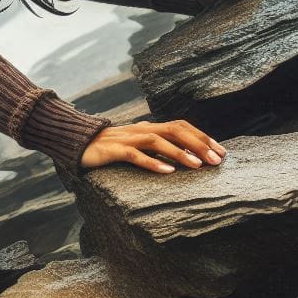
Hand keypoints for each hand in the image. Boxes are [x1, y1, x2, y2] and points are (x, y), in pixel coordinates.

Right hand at [79, 119, 226, 173]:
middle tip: (217, 160)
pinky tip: (167, 172)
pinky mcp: (112, 150)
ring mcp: (126, 138)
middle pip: (175, 130)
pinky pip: (135, 155)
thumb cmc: (110, 148)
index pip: (181, 126)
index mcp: (148, 127)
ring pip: (158, 141)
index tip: (221, 151)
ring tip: (198, 166)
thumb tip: (184, 157)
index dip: (202, 136)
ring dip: (180, 153)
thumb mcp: (137, 145)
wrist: (76, 143)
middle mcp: (141, 129)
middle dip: (198, 144)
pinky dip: (152, 163)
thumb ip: (157, 148)